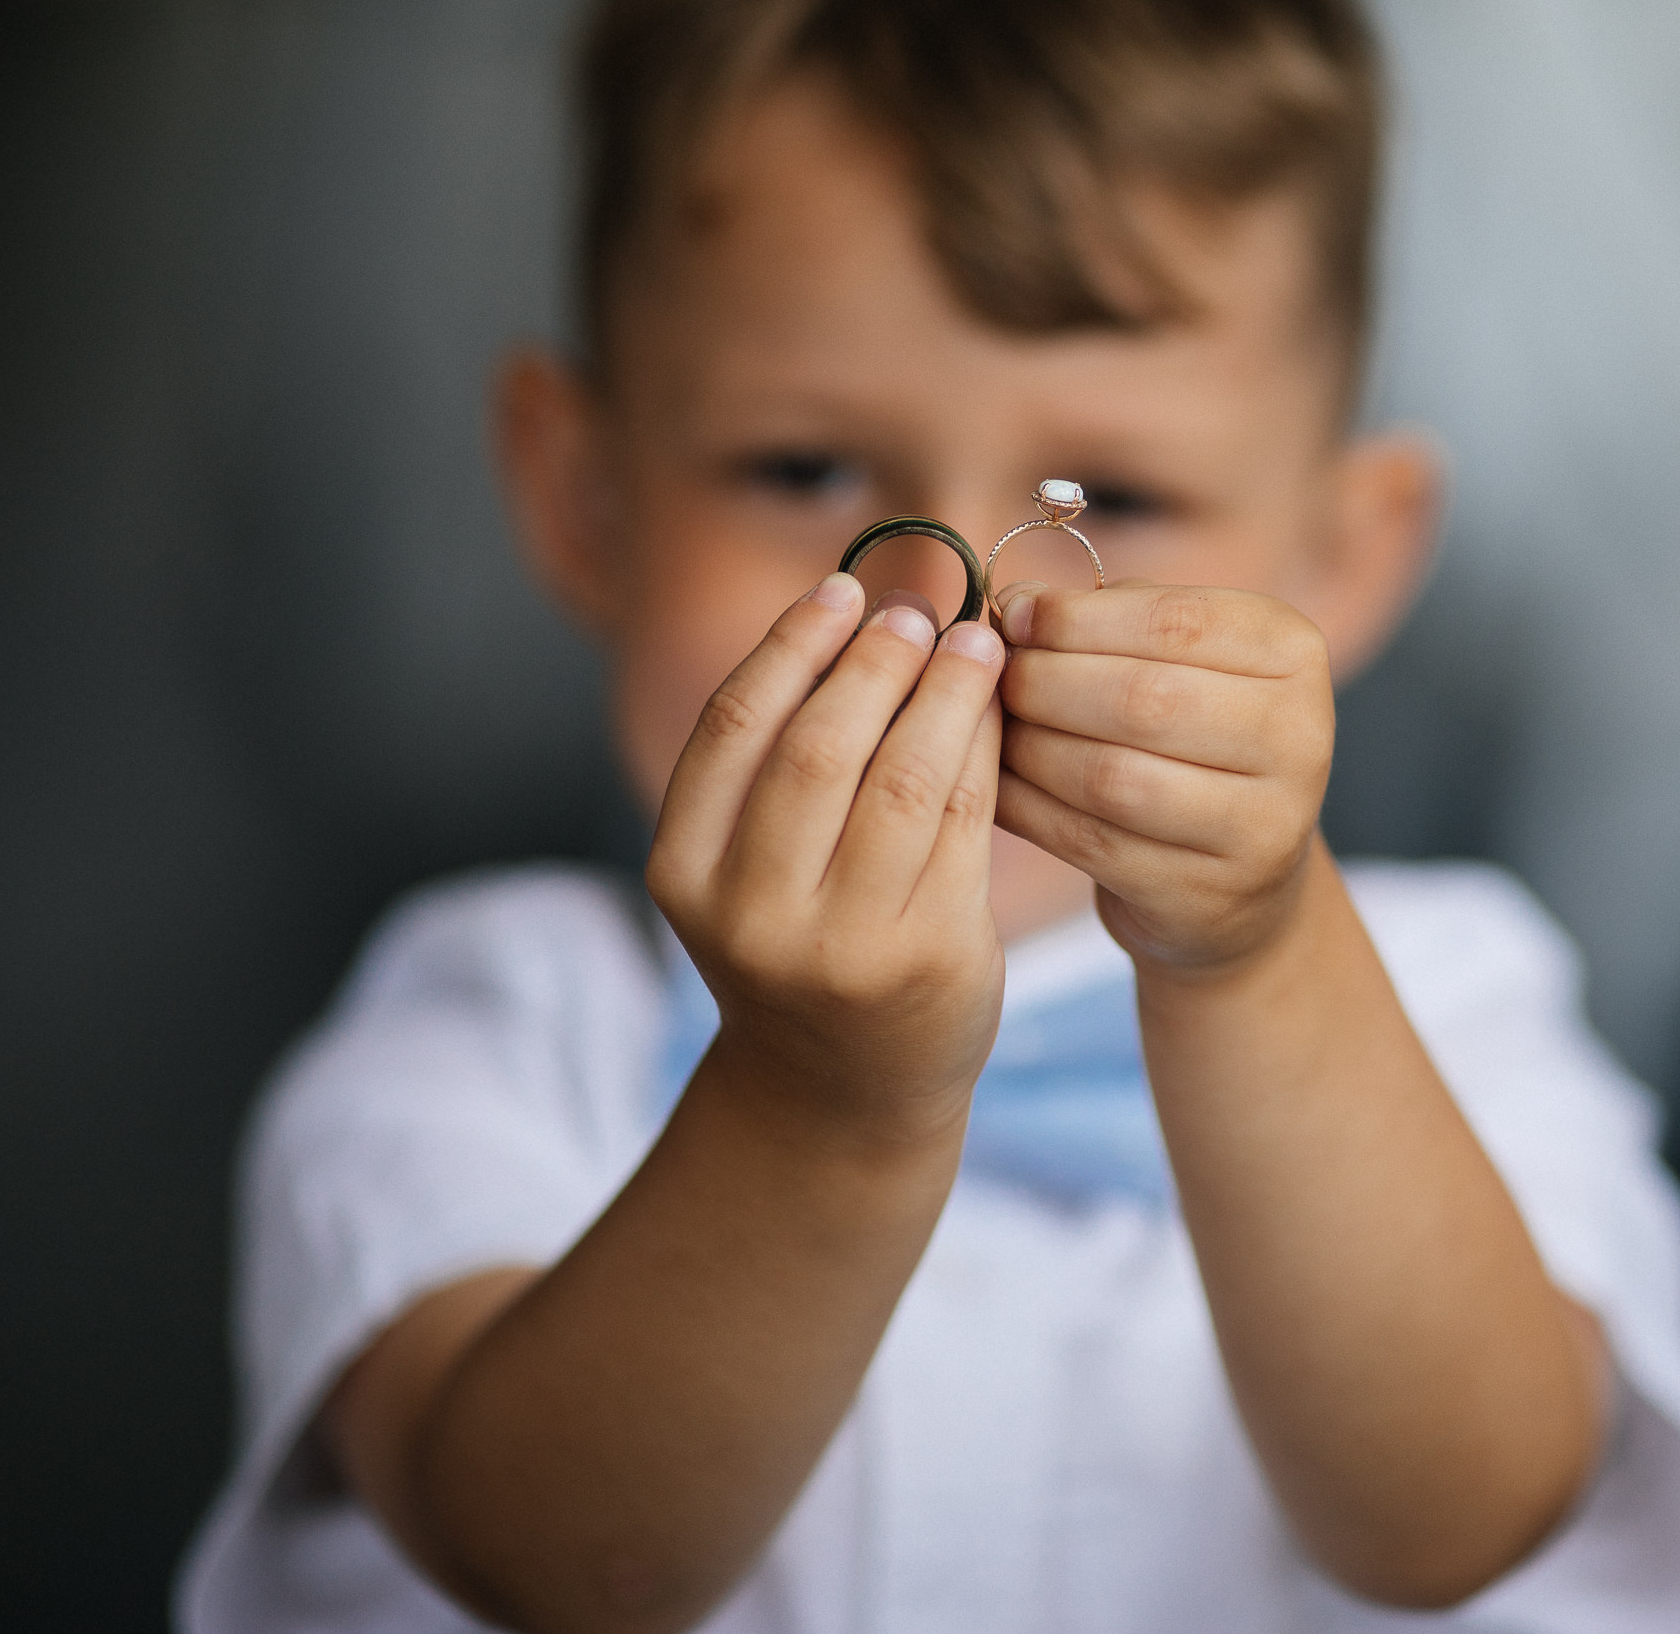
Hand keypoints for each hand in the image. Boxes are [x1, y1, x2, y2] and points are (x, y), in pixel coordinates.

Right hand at [645, 575, 1008, 1134]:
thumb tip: (857, 609)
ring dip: (945, 693)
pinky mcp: (928, 957)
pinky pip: (964, 823)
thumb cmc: (800, 945)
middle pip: (820, 746)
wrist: (842, 1090)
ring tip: (972, 644)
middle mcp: (750, 913)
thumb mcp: (746, 868)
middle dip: (876, 661)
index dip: (793, 644)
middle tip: (917, 610)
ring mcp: (840, 944)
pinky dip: (982, 752)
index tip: (844, 589)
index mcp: (684, 873)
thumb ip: (776, 761)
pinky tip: (995, 713)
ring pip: (903, 778)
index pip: (735, 726)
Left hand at [993, 581, 1333, 974]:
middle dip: (1042, 682)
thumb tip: (1013, 605)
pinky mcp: (1209, 894)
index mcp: (1293, 654)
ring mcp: (1263, 826)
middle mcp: (1298, 738)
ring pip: (1111, 777)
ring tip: (990, 729)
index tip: (1010, 615)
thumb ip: (1107, 619)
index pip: (1174, 622)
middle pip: (1142, 698)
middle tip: (992, 678)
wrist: (1242, 880)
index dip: (1075, 617)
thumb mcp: (1179, 660)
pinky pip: (1091, 842)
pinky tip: (997, 784)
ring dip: (1029, 748)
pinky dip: (1028, 808)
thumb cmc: (1193, 739)